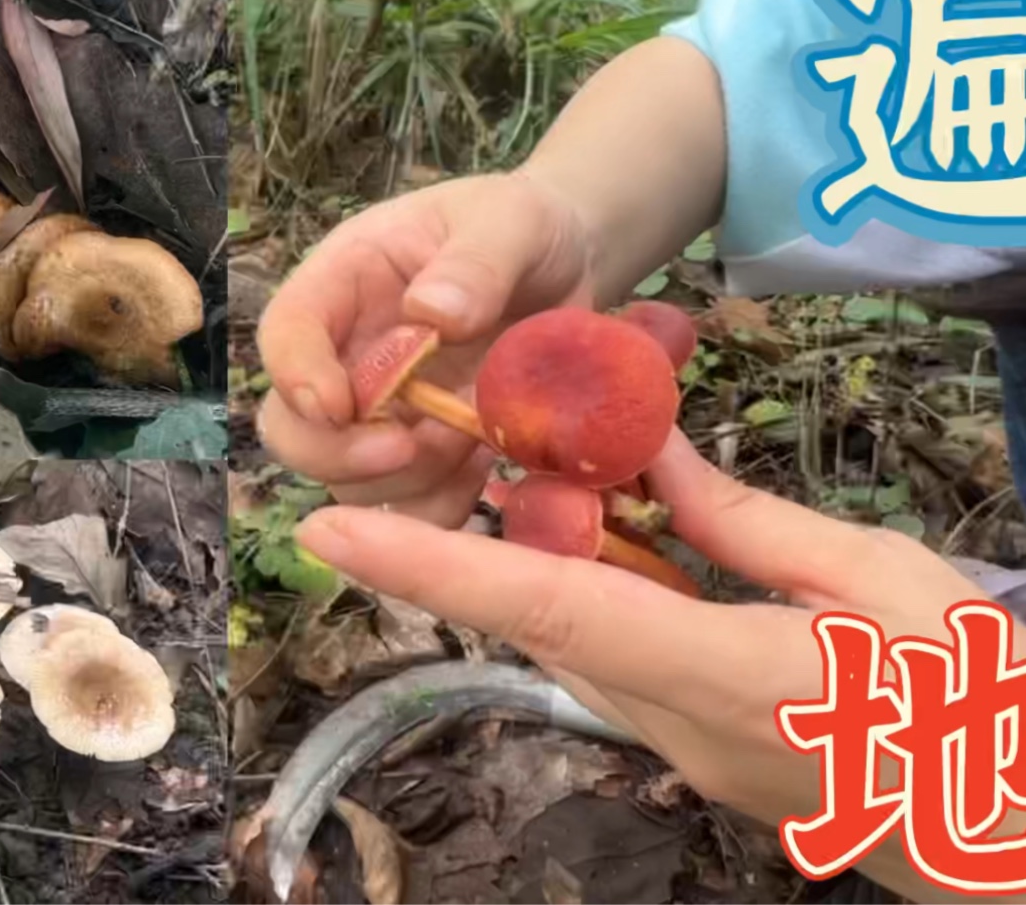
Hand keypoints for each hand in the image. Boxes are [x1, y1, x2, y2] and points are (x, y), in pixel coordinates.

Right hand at [256, 172, 591, 526]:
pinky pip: (407, 508)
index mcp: (344, 284)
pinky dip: (439, 507)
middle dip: (336, 451)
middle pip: (290, 426)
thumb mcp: (511, 221)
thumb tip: (433, 315)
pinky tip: (483, 469)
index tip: (335, 404)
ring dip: (402, 479)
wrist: (566, 266)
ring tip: (471, 440)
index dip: (295, 375)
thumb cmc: (523, 228)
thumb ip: (476, 262)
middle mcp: (344, 357)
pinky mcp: (420, 456)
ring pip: (344, 480)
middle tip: (406, 446)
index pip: (286, 332)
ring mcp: (379, 415)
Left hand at [292, 429, 1007, 901]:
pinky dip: (584, 595)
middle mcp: (675, 724)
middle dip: (457, 552)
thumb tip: (646, 459)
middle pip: (537, 621)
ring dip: (525, 566)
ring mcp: (678, 751)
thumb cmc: (973, 703)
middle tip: (417, 469)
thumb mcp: (883, 584)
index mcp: (729, 675)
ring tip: (525, 479)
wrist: (1008, 834)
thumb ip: (749, 523)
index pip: (549, 611)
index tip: (335, 534)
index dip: (432, 571)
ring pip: (566, 641)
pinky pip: (607, 662)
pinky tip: (606, 537)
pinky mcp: (689, 753)